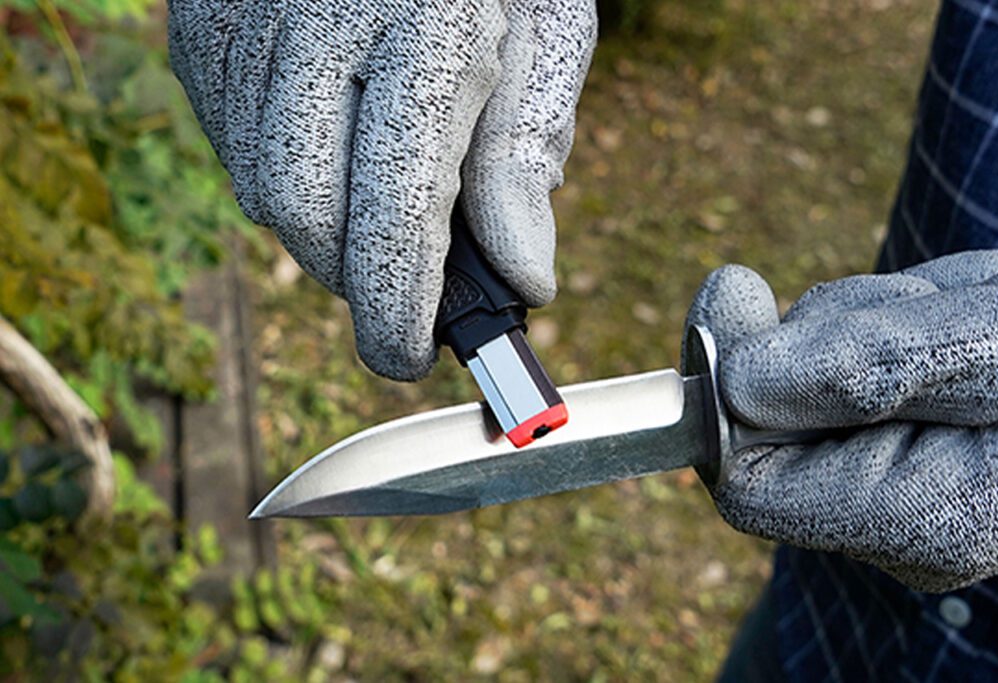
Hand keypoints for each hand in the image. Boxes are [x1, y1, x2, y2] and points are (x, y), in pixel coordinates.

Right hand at [168, 0, 596, 379]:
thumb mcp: (549, 29)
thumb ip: (528, 154)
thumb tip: (522, 277)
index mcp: (423, 24)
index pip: (396, 206)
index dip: (400, 304)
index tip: (410, 356)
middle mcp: (314, 21)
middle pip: (306, 213)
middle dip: (355, 278)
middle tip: (404, 297)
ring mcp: (243, 21)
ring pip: (261, 188)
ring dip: (325, 232)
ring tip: (382, 207)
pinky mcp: (203, 26)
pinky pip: (233, 145)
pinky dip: (289, 178)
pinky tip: (335, 151)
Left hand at [684, 250, 997, 591]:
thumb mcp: (991, 343)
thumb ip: (864, 365)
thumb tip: (735, 378)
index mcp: (912, 519)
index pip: (750, 482)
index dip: (726, 390)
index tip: (733, 293)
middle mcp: (896, 520)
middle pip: (777, 422)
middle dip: (820, 339)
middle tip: (904, 304)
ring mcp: (903, 482)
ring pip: (813, 386)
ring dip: (864, 321)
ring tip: (954, 308)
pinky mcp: (910, 441)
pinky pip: (854, 373)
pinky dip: (889, 324)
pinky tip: (955, 315)